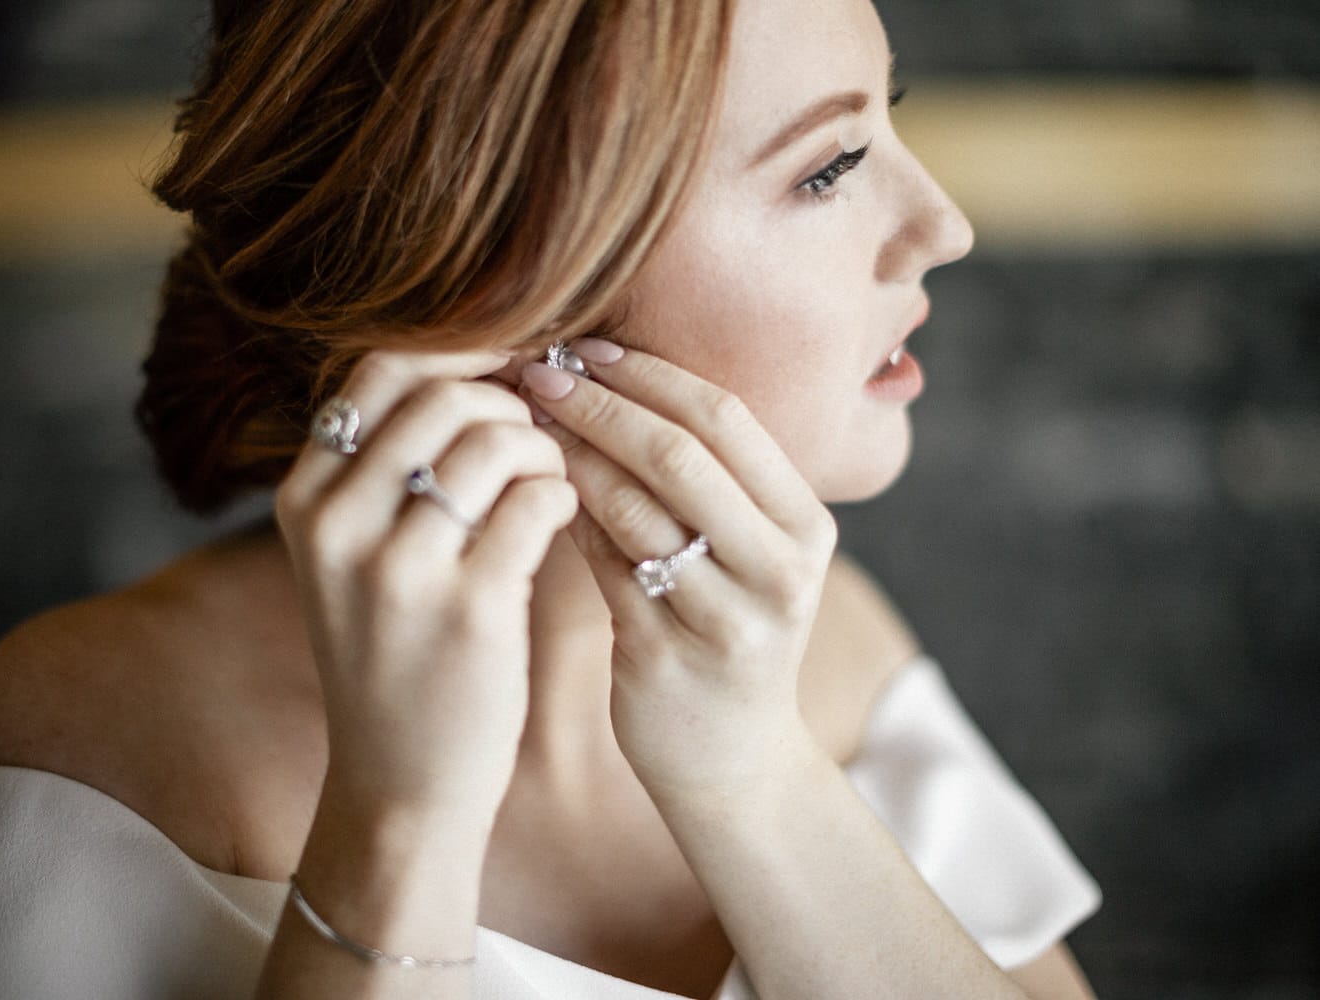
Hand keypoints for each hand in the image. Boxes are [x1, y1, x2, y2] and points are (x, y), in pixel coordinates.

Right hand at [276, 350, 577, 830]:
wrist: (400, 782)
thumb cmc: (394, 655)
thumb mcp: (350, 557)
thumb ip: (383, 468)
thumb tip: (473, 365)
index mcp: (304, 499)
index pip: (381, 370)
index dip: (460, 352)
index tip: (507, 366)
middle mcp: (338, 525)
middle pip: (444, 395)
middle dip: (509, 403)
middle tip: (535, 440)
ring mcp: (399, 569)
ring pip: (495, 440)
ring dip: (543, 449)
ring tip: (549, 482)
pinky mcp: (469, 609)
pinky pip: (536, 501)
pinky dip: (563, 495)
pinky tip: (560, 518)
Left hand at [522, 340, 835, 795]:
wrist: (733, 762)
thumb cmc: (724, 631)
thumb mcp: (743, 553)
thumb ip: (697, 479)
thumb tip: (600, 379)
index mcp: (806, 524)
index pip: (726, 418)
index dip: (649, 374)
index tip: (585, 348)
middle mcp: (780, 567)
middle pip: (682, 455)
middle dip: (600, 404)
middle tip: (537, 374)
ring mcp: (729, 618)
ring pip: (636, 509)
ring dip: (570, 456)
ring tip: (520, 424)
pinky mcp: (669, 657)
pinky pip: (605, 566)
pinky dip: (565, 518)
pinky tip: (529, 491)